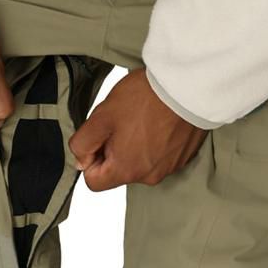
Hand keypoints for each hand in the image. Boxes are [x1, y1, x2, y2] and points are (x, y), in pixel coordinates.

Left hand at [69, 68, 207, 190]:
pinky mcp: (182, 157)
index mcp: (126, 170)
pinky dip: (155, 143)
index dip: (90, 159)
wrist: (188, 85)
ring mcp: (168, 168)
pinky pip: (159, 157)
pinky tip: (157, 122)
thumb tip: (80, 161)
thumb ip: (83, 143)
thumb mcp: (101, 116)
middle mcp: (148, 176)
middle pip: (118, 172)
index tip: (99, 136)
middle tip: (122, 122)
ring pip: (138, 164)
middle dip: (114, 150)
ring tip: (142, 120)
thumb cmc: (146, 98)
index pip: (94, 182)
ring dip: (135, 146)